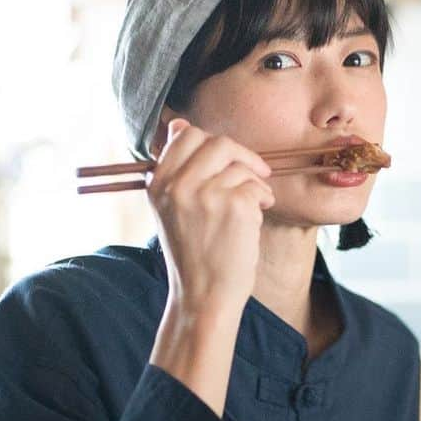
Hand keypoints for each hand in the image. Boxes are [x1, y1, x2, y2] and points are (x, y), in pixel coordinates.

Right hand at [147, 118, 274, 314]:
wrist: (204, 297)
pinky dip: (263, 200)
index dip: (212, 144)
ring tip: (255, 204)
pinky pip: (256, 186)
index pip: (185, 134)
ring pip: (240, 164)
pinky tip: (256, 219)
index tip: (227, 163)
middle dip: (242, 156)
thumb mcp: (171, 210)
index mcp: (157, 184)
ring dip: (255, 182)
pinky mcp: (233, 206)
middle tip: (254, 175)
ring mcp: (204, 195)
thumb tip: (178, 124)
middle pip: (217, 142)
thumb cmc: (194, 255)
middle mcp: (176, 186)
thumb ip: (176, 170)